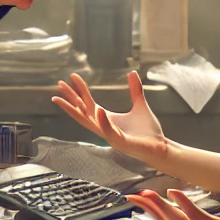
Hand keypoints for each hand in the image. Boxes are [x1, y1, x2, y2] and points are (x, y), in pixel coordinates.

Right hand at [52, 70, 167, 164]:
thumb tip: (132, 72)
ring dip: (78, 111)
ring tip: (67, 98)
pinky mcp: (121, 142)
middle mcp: (104, 127)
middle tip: (59, 85)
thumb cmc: (148, 131)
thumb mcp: (140, 105)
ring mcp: (111, 136)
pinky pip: (109, 131)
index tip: (72, 76)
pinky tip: (98, 109)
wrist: (160, 148)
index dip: (80, 90)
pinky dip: (103, 121)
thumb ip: (135, 90)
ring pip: (89, 122)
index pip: (88, 103)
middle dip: (70, 99)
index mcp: (106, 119)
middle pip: (82, 112)